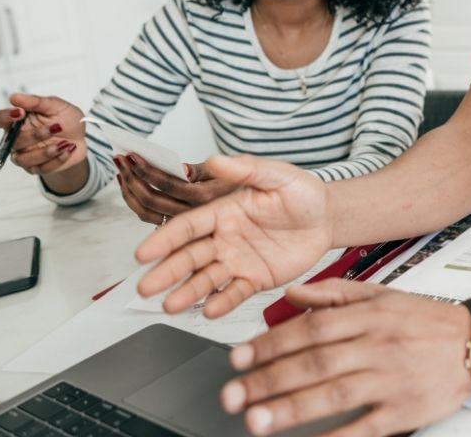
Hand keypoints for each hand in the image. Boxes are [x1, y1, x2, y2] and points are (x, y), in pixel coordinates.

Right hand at [0, 93, 84, 174]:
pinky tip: (67, 149)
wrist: (82, 138)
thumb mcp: (56, 106)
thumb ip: (36, 102)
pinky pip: (40, 168)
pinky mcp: (36, 168)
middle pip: (12, 142)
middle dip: (34, 135)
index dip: (2, 117)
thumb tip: (14, 97)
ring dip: (45, 151)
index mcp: (16, 121)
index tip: (20, 112)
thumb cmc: (66, 120)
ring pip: (23, 159)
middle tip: (56, 128)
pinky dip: (56, 159)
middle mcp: (16, 139)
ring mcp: (24, 155)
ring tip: (63, 143)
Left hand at [117, 156, 240, 225]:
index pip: (169, 184)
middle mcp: (194, 215)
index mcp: (208, 198)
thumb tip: (182, 169)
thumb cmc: (249, 188)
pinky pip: (148, 217)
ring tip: (121, 170)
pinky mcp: (178, 227)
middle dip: (132, 177)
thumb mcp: (243, 171)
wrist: (264, 216)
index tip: (133, 155)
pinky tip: (128, 186)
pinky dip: (133, 201)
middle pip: (152, 199)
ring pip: (145, 212)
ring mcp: (185, 224)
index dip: (148, 169)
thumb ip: (207, 170)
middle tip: (121, 158)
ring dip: (129, 190)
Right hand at [135, 154, 330, 316]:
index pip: (188, 227)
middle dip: (166, 272)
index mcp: (224, 212)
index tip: (143, 253)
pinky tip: (211, 310)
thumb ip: (248, 170)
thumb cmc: (302, 193)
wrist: (327, 217)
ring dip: (187, 292)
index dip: (165, 239)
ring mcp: (238, 260)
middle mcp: (225, 238)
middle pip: (189, 256)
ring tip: (169, 306)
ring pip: (207, 278)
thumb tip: (216, 159)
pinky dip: (223, 302)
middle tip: (144, 288)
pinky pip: (236, 292)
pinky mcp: (256, 278)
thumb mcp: (278, 176)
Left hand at [220, 280, 470, 435]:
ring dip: (291, 408)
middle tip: (232, 395)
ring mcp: (391, 379)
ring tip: (256, 420)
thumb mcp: (382, 294)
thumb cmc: (426, 320)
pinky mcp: (404, 410)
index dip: (270, 343)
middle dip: (268, 379)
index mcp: (368, 315)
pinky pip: (364, 428)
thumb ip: (335, 294)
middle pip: (314, 362)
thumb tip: (291, 295)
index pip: (309, 328)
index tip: (238, 357)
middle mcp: (377, 344)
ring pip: (333, 393)